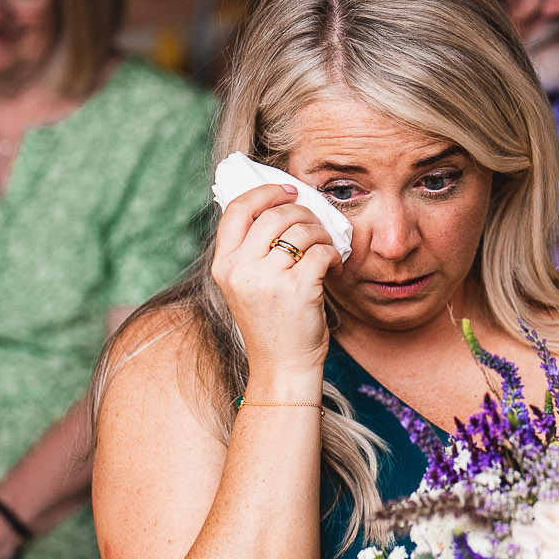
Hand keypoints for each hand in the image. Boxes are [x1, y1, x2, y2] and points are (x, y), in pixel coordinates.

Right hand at [211, 181, 337, 393]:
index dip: (266, 192)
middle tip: (317, 227)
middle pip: (275, 214)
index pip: (237, 209)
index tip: (289, 190)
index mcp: (223, 265)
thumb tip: (281, 205)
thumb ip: (252, 250)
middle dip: (303, 213)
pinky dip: (335, 255)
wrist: (282, 368)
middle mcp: (240, 269)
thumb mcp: (247, 285)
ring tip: (326, 251)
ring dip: (322, 235)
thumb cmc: (271, 325)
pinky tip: (334, 269)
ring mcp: (267, 279)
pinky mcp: (297, 289)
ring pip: (302, 230)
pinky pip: (322, 251)